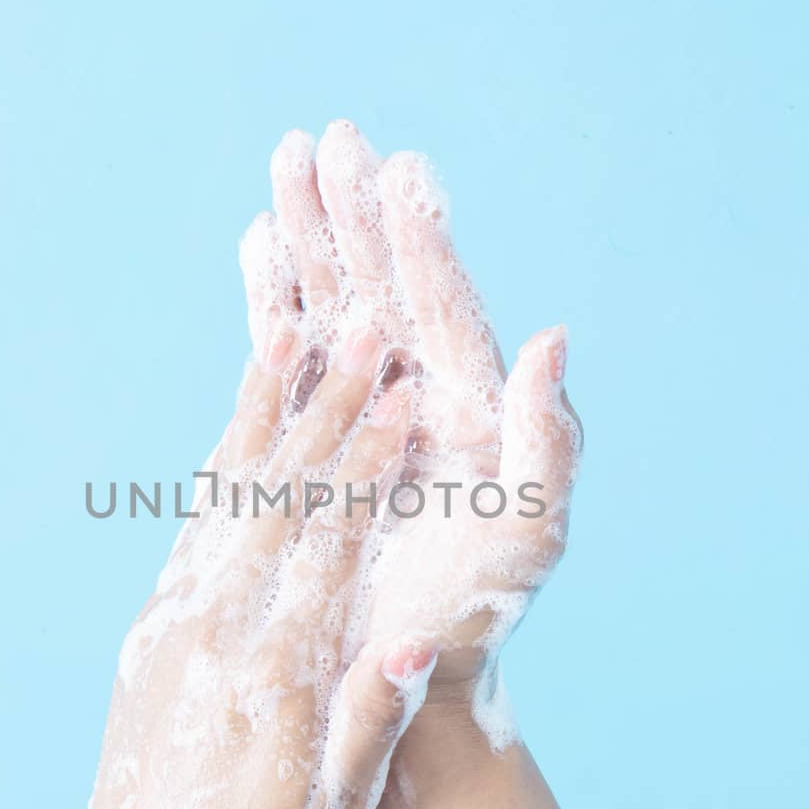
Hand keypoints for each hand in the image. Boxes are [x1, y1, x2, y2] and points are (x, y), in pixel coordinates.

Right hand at [243, 122, 581, 727]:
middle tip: (325, 139)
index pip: (442, 308)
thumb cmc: (480, 609)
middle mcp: (416, 395)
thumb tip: (552, 336)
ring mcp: (364, 411)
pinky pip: (291, 356)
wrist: (413, 668)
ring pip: (332, 307)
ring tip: (283, 167)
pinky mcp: (316, 436)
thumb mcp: (532, 528)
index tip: (399, 170)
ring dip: (308, 238)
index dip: (419, 241)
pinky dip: (272, 301)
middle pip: (380, 287)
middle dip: (352, 214)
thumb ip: (550, 437)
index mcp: (470, 407)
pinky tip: (257, 251)